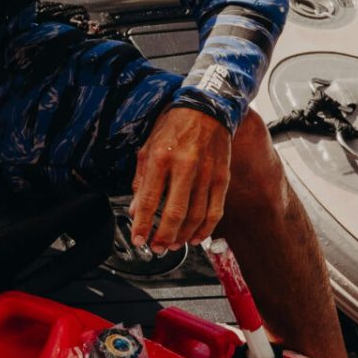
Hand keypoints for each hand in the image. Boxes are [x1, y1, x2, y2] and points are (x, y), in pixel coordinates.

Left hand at [128, 105, 230, 252]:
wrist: (207, 109)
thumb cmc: (174, 127)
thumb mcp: (147, 147)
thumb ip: (141, 178)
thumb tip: (136, 206)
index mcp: (161, 158)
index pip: (148, 199)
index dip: (141, 224)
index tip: (137, 238)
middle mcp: (185, 167)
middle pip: (174, 212)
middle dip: (163, 236)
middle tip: (155, 248)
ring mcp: (207, 173)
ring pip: (196, 215)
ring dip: (183, 235)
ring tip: (173, 245)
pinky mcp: (222, 178)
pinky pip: (216, 209)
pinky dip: (206, 228)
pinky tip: (196, 237)